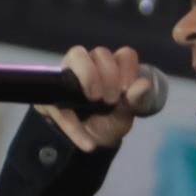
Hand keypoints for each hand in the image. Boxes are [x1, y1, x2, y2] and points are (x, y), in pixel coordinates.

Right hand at [36, 45, 152, 153]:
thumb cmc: (107, 122)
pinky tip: (86, 141)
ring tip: (94, 101)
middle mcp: (91, 63)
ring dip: (89, 76)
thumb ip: (134, 101)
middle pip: (100, 53)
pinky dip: (72, 121)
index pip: (125, 55)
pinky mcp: (50, 92)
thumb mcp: (123, 116)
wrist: (87, 143)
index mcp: (114, 68)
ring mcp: (68, 72)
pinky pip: (58, 97)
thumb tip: (145, 85)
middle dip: (109, 75)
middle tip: (110, 100)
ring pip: (76, 56)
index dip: (128, 70)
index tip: (126, 90)